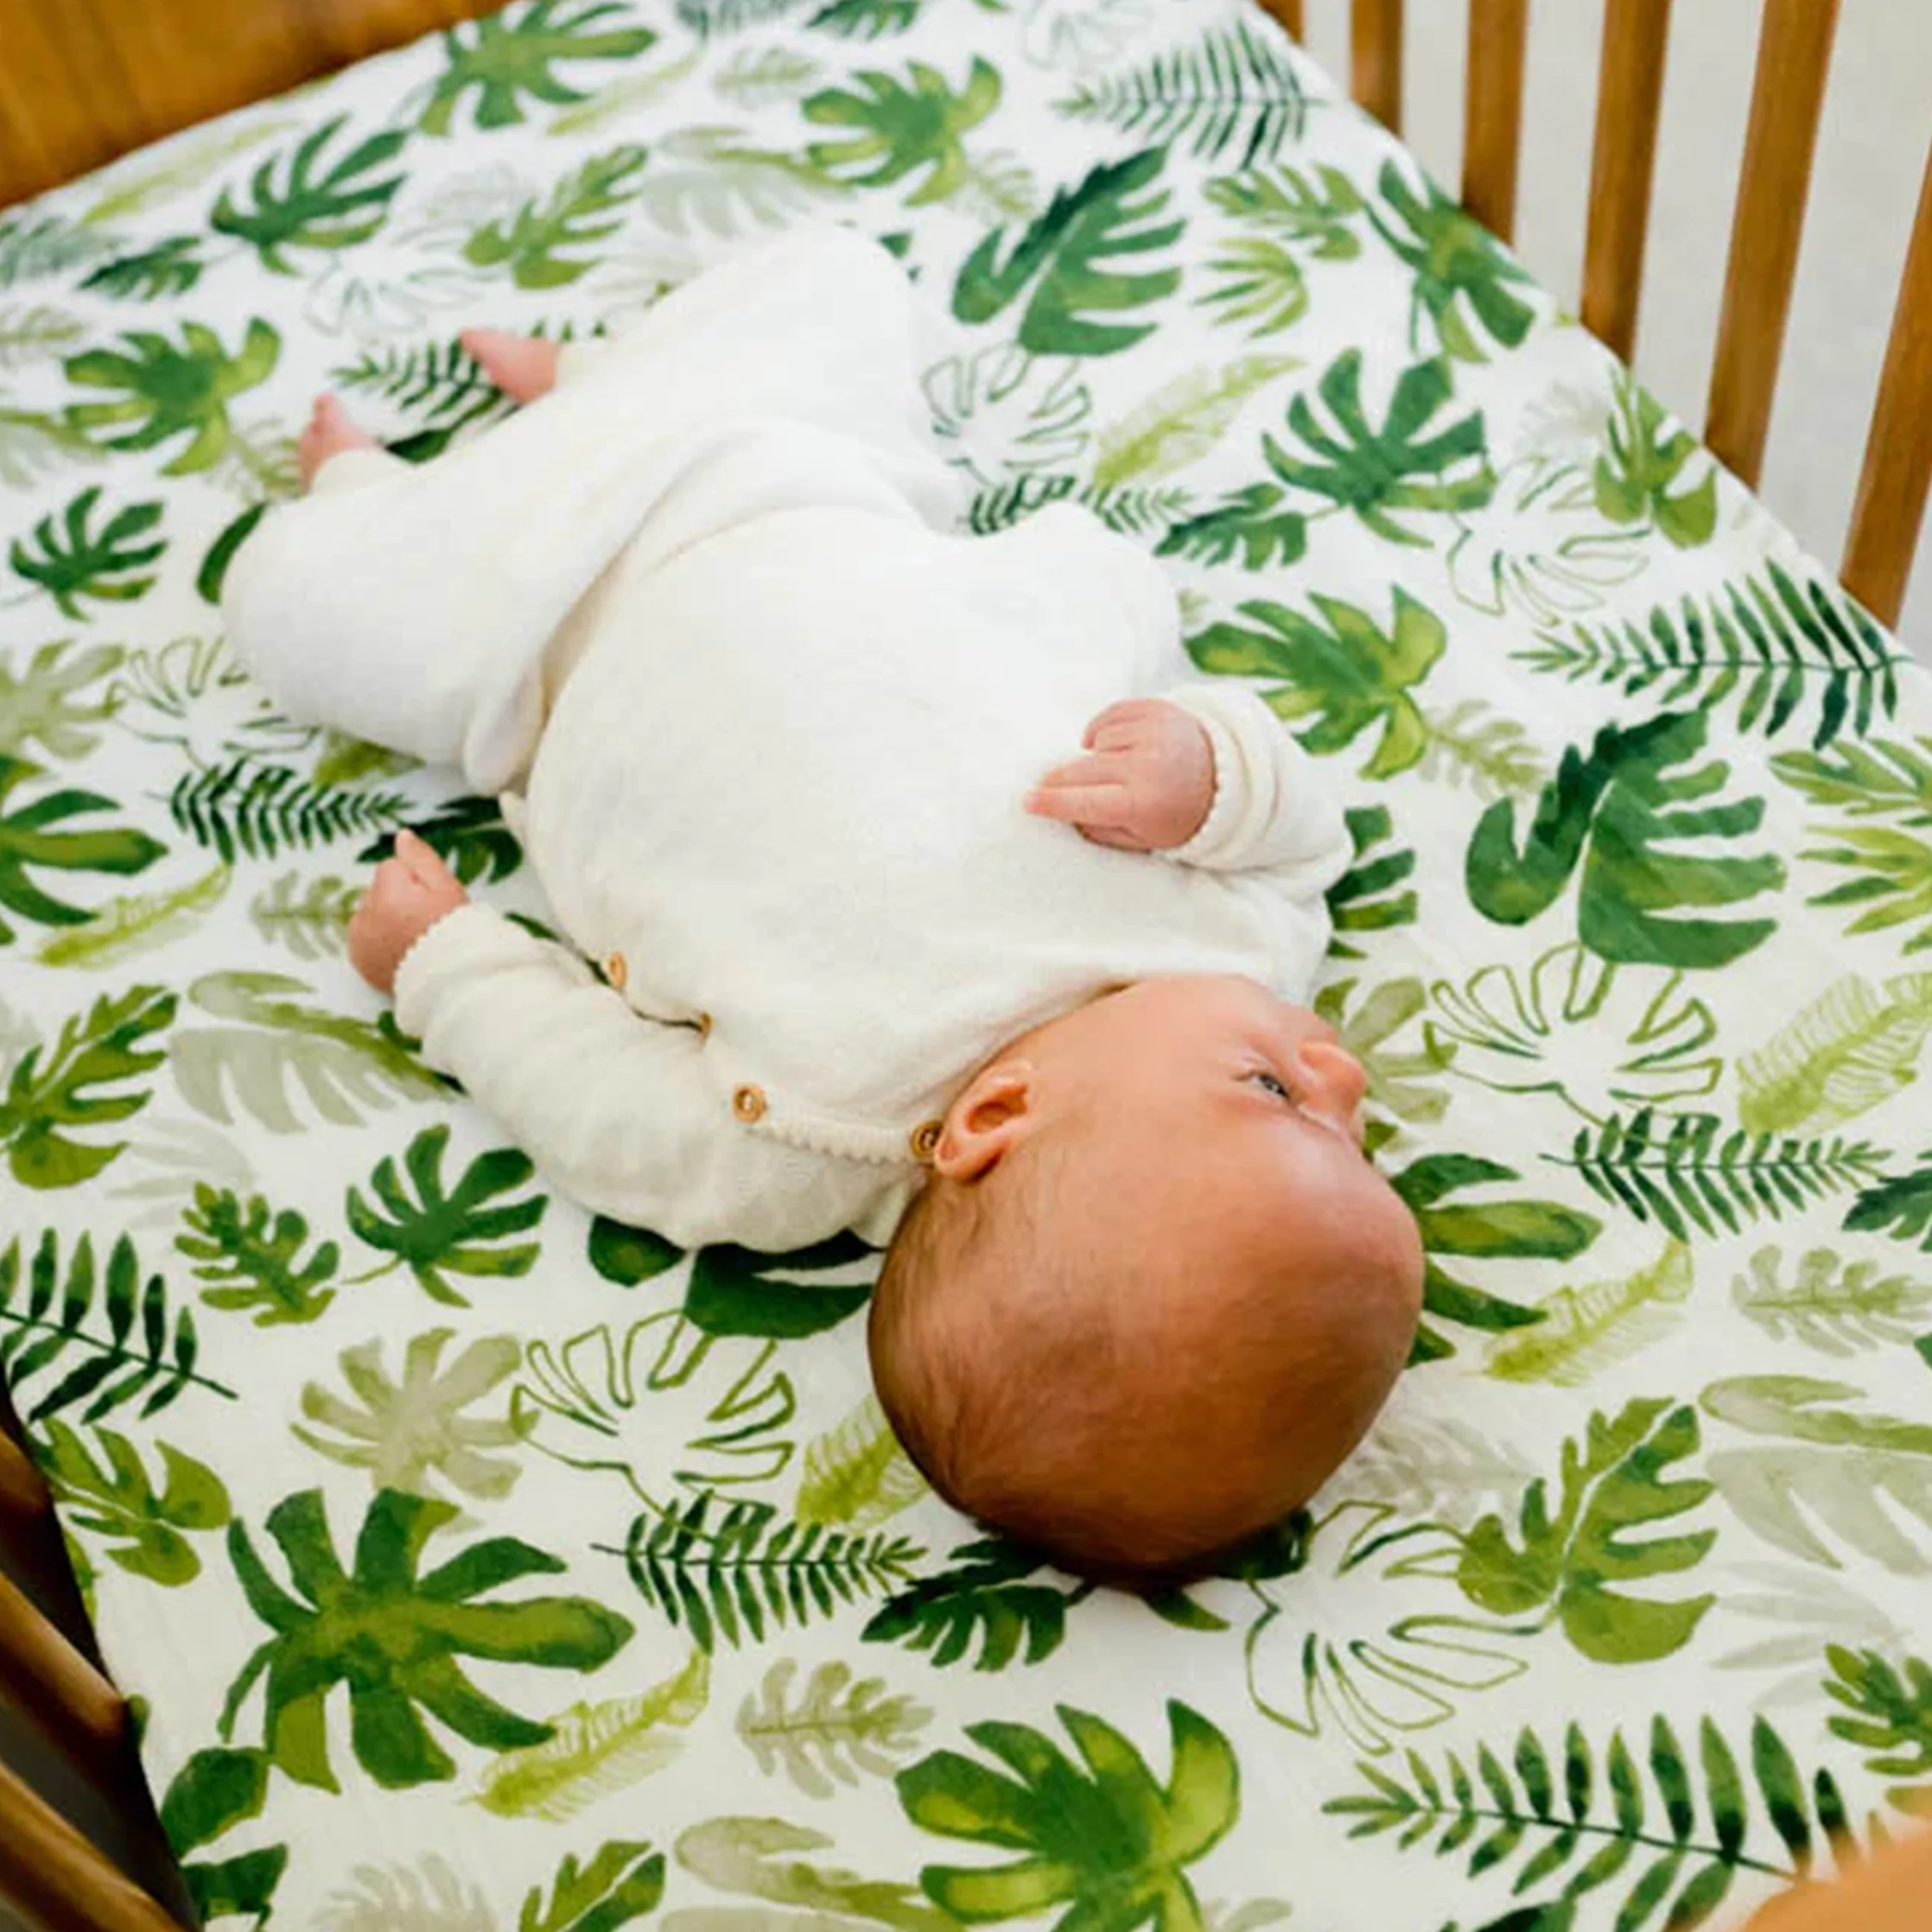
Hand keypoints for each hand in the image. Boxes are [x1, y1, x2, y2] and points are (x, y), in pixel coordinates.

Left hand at [349, 830, 468, 994]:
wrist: (453, 981)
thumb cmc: (456, 931)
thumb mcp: (447, 888)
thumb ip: (421, 858)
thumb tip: (401, 835)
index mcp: (386, 893)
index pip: (392, 867)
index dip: (417, 881)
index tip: (433, 902)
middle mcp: (365, 915)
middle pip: (378, 889)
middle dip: (397, 898)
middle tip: (426, 922)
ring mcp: (358, 939)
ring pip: (370, 912)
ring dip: (386, 918)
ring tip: (414, 939)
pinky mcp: (358, 960)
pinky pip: (363, 937)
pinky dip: (377, 940)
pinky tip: (400, 950)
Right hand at [1025, 699, 1215, 851]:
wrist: (1222, 773)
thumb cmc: (1174, 813)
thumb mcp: (1141, 837)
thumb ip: (1098, 828)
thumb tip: (1059, 813)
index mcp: (1143, 803)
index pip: (1086, 802)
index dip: (1053, 802)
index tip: (1028, 802)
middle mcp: (1147, 764)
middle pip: (1080, 770)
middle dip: (1060, 779)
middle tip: (1051, 786)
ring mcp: (1150, 731)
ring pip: (1093, 744)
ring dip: (1095, 757)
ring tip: (1119, 768)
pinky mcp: (1152, 708)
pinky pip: (1106, 719)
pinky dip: (1105, 734)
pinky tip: (1123, 747)